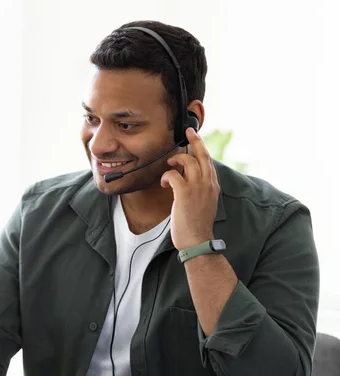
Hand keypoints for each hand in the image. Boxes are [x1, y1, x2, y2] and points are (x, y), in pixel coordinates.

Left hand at [161, 127, 219, 249]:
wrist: (198, 241)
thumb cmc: (197, 226)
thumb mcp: (203, 204)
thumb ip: (200, 191)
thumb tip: (188, 182)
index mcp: (213, 186)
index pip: (209, 161)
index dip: (202, 149)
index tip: (196, 140)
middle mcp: (208, 183)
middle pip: (203, 155)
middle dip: (195, 140)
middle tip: (188, 131)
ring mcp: (197, 187)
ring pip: (188, 161)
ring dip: (176, 159)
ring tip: (170, 163)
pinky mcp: (184, 193)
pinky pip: (173, 174)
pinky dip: (166, 175)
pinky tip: (164, 183)